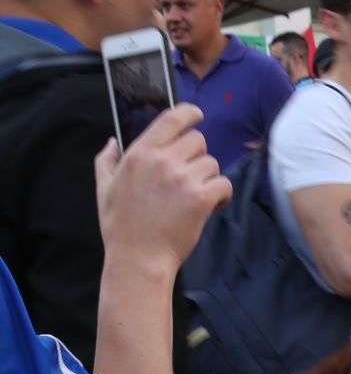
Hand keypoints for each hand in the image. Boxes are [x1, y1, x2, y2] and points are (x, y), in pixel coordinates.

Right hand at [95, 104, 229, 272]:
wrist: (138, 259)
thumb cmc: (121, 227)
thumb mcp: (104, 188)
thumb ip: (107, 161)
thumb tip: (113, 142)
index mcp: (139, 153)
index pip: (170, 118)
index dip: (189, 113)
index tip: (196, 115)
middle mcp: (161, 161)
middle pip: (197, 140)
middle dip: (197, 157)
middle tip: (189, 178)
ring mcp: (182, 179)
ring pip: (212, 163)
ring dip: (208, 178)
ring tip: (195, 197)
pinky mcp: (200, 198)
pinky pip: (223, 184)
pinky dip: (222, 195)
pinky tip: (210, 206)